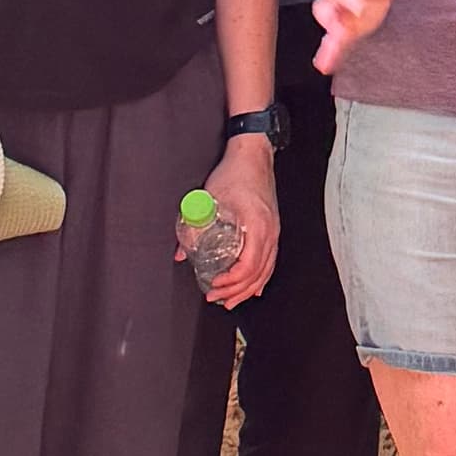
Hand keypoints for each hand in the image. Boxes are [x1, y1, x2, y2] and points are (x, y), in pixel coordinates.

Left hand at [190, 141, 280, 308]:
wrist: (253, 155)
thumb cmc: (235, 173)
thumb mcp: (209, 199)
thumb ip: (193, 227)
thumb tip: (181, 252)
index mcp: (256, 226)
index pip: (248, 266)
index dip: (231, 281)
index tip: (214, 285)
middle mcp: (270, 232)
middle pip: (258, 273)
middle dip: (236, 291)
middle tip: (216, 298)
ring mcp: (274, 231)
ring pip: (266, 270)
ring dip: (248, 288)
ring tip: (232, 300)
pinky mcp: (273, 228)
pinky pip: (271, 261)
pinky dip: (261, 278)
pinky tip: (255, 287)